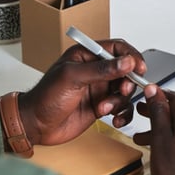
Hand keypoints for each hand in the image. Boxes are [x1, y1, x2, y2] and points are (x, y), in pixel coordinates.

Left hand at [17, 40, 145, 145]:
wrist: (35, 125)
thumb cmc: (44, 98)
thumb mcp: (72, 78)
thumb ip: (101, 69)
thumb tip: (126, 62)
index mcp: (87, 56)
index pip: (117, 48)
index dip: (131, 56)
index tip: (138, 68)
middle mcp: (95, 71)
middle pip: (126, 70)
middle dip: (127, 82)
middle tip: (121, 91)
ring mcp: (99, 88)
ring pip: (125, 90)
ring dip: (120, 101)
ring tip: (105, 108)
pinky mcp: (102, 105)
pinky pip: (122, 107)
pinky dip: (122, 114)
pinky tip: (114, 119)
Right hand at [133, 85, 174, 174]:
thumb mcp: (160, 138)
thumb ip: (158, 112)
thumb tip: (154, 91)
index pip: (174, 98)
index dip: (158, 97)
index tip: (146, 98)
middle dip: (160, 115)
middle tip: (142, 116)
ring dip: (167, 130)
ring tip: (146, 140)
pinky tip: (168, 150)